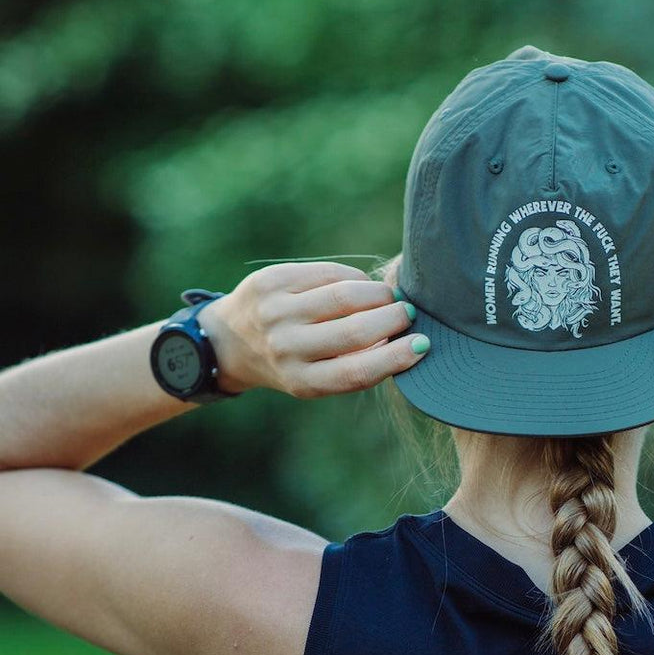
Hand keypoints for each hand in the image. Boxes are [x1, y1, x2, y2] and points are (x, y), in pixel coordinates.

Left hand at [195, 261, 427, 397]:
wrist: (230, 342)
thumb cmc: (292, 362)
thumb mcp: (316, 378)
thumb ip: (355, 364)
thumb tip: (409, 340)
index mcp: (302, 381)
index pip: (357, 371)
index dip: (396, 357)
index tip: (422, 345)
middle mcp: (286, 348)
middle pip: (355, 330)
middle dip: (393, 318)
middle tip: (408, 314)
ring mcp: (276, 312)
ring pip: (344, 295)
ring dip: (378, 294)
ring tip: (388, 298)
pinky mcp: (271, 281)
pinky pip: (326, 273)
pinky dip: (353, 278)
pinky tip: (359, 285)